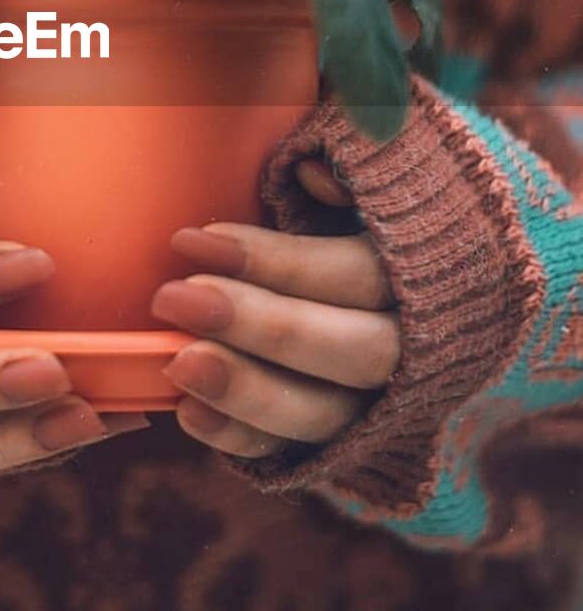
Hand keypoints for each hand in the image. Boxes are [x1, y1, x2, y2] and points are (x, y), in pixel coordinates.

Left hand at [152, 160, 398, 458]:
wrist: (414, 275)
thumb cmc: (374, 199)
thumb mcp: (380, 164)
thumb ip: (356, 156)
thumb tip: (314, 175)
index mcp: (437, 268)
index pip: (360, 274)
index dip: (277, 261)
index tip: (193, 241)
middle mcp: (423, 345)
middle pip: (355, 350)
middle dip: (261, 327)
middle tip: (173, 298)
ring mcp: (387, 402)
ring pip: (330, 413)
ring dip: (249, 390)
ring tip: (177, 363)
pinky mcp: (347, 438)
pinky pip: (301, 453)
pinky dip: (245, 437)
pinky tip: (189, 413)